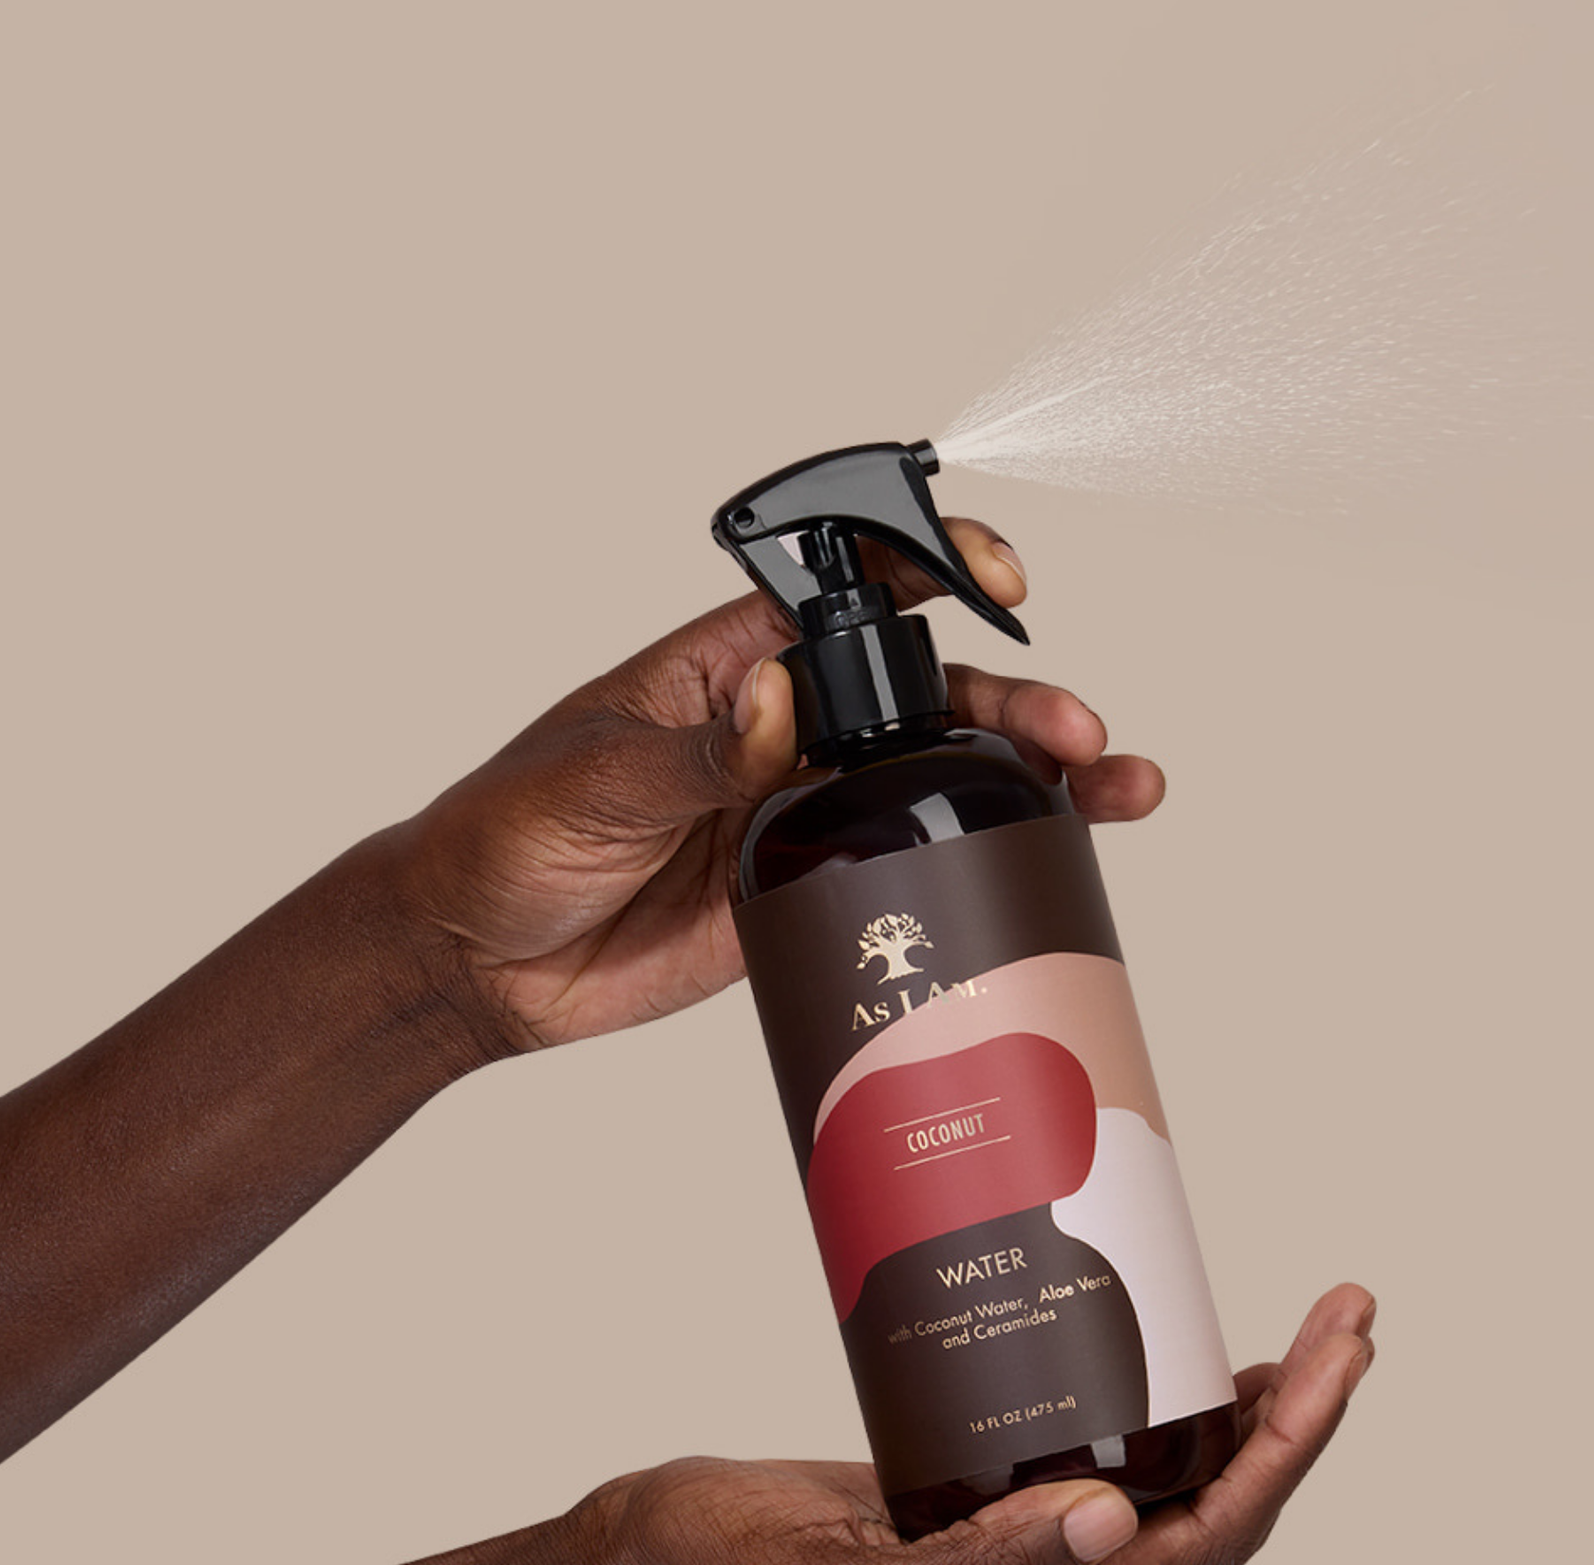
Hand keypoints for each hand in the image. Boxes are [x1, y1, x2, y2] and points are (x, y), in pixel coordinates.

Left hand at [391, 522, 1166, 1051]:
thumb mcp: (592, 780)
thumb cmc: (507, 837)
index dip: (932, 568)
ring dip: (1031, 785)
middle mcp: (784, 733)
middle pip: (927, 697)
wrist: (477, 966)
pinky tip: (1048, 874)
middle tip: (1078, 735)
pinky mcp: (809, 898)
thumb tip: (775, 701)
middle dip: (1015, 706)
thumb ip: (696, 749)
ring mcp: (805, 817)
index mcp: (730, 666)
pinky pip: (908, 877)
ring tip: (1116, 793)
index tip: (998, 578)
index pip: (850, 596)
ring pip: (937, 786)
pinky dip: (982, 873)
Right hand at [575, 1283, 1375, 1564]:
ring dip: (1252, 1408)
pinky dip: (1163, 1394)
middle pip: (1216, 1502)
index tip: (1337, 1354)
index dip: (1290, 1451)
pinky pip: (1107, 1446)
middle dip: (1299, 1413)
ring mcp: (1022, 1538)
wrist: (658, 1564)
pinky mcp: (984, 1490)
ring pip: (1173, 1477)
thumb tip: (1116, 1518)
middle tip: (1349, 1312)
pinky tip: (1172, 1340)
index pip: (1207, 1536)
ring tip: (1306, 1328)